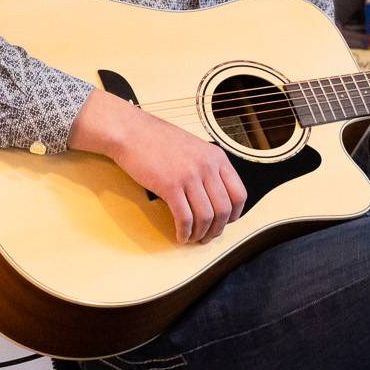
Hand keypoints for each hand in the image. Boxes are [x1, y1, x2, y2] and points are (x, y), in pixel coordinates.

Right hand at [69, 90, 245, 243]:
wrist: (130, 131)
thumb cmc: (158, 140)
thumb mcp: (194, 148)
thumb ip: (207, 168)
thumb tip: (214, 197)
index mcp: (217, 157)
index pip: (239, 194)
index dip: (234, 215)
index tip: (225, 223)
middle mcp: (207, 166)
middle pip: (224, 210)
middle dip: (217, 229)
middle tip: (208, 237)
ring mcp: (189, 175)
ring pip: (206, 217)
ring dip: (201, 234)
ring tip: (193, 238)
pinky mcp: (169, 185)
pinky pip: (184, 218)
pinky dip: (184, 232)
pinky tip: (180, 236)